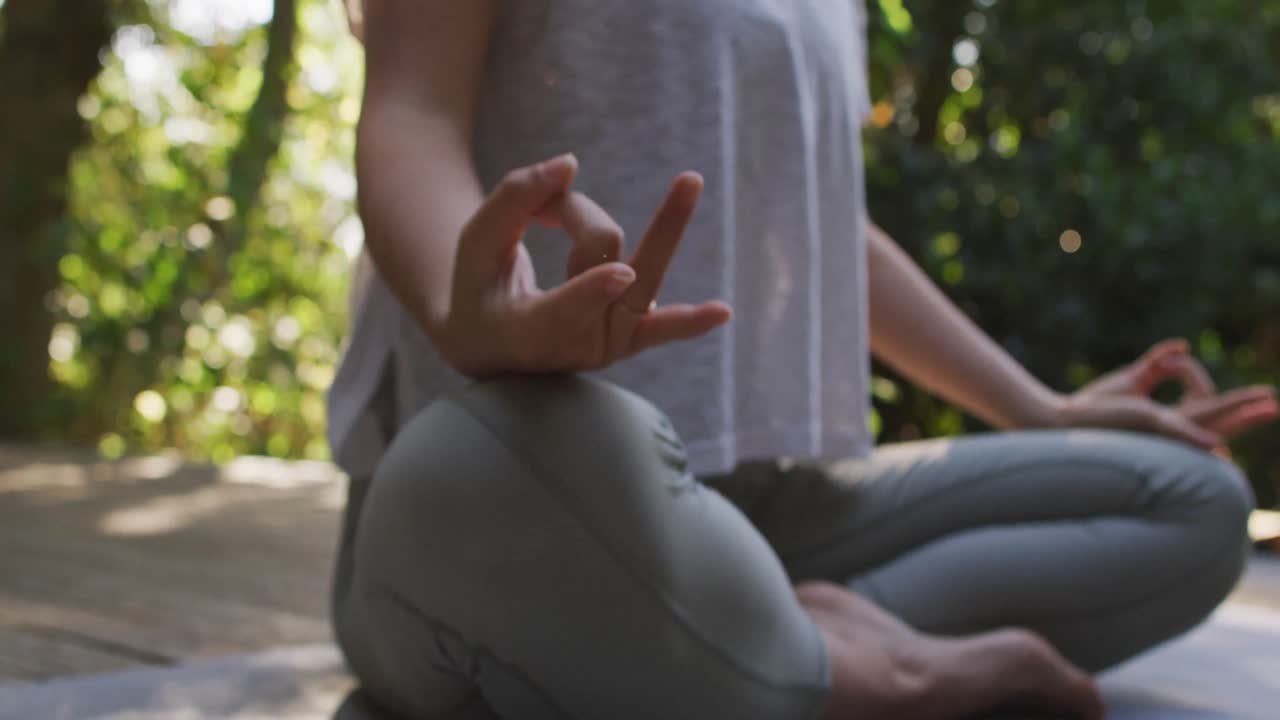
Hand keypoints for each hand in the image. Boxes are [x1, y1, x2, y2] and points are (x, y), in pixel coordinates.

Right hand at [436, 153, 731, 377]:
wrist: (493, 350)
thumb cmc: (479, 290)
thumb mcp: (476, 244)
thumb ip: (513, 200)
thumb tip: (570, 164)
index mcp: (531, 331)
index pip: (567, 307)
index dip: (593, 289)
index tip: (619, 270)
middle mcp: (577, 345)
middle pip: (613, 264)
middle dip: (605, 220)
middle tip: (682, 179)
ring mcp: (608, 346)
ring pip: (642, 270)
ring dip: (665, 226)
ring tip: (690, 181)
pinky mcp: (630, 338)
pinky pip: (665, 326)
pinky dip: (691, 321)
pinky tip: (722, 311)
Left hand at [1053, 338, 1277, 449]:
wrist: (1063, 420)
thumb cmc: (1094, 407)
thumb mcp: (1131, 380)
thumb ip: (1156, 366)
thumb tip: (1179, 348)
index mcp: (1167, 421)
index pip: (1205, 406)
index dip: (1209, 385)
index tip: (1172, 356)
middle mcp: (1169, 429)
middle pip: (1218, 418)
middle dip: (1246, 410)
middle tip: (1274, 404)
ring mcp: (1162, 430)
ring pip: (1209, 420)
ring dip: (1238, 415)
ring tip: (1267, 407)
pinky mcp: (1150, 425)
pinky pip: (1180, 430)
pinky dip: (1199, 437)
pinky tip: (1219, 447)